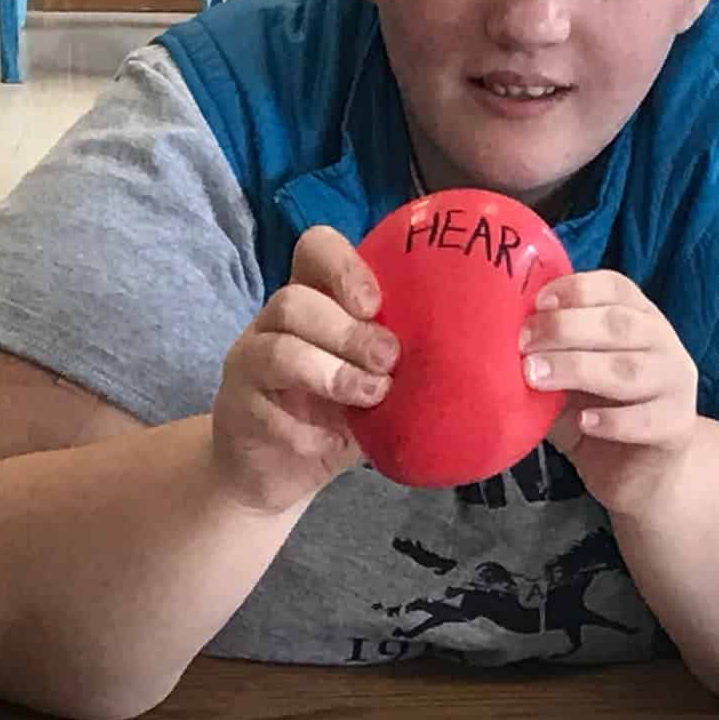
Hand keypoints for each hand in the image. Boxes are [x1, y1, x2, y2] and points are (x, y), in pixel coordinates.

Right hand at [210, 226, 399, 513]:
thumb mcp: (378, 378)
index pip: (316, 249)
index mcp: (315, 299)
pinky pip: (267, 409)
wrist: (276, 471)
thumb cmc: (340, 413)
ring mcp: (250, 361)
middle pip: (295, 299)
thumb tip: (481, 355)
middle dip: (349, 331)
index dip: (345, 267)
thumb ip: (406, 359)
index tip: (377, 303)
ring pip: (278, 347)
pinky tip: (335, 442)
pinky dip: (310, 428)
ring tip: (372, 395)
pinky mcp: (237, 407)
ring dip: (333, 372)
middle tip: (390, 360)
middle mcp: (275, 321)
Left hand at [521, 271, 698, 517]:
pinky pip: (646, 419)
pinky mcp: (678, 426)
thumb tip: (493, 340)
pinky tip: (583, 422)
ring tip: (537, 377)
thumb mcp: (566, 379)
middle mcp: (663, 342)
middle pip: (620, 323)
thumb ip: (545, 357)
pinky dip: (612, 420)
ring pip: (630, 368)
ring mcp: (676, 384)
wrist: (640, 474)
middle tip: (523, 343)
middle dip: (565, 328)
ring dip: (578, 368)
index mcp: (638, 317)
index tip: (536, 302)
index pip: (615, 287)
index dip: (577, 289)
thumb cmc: (597, 413)